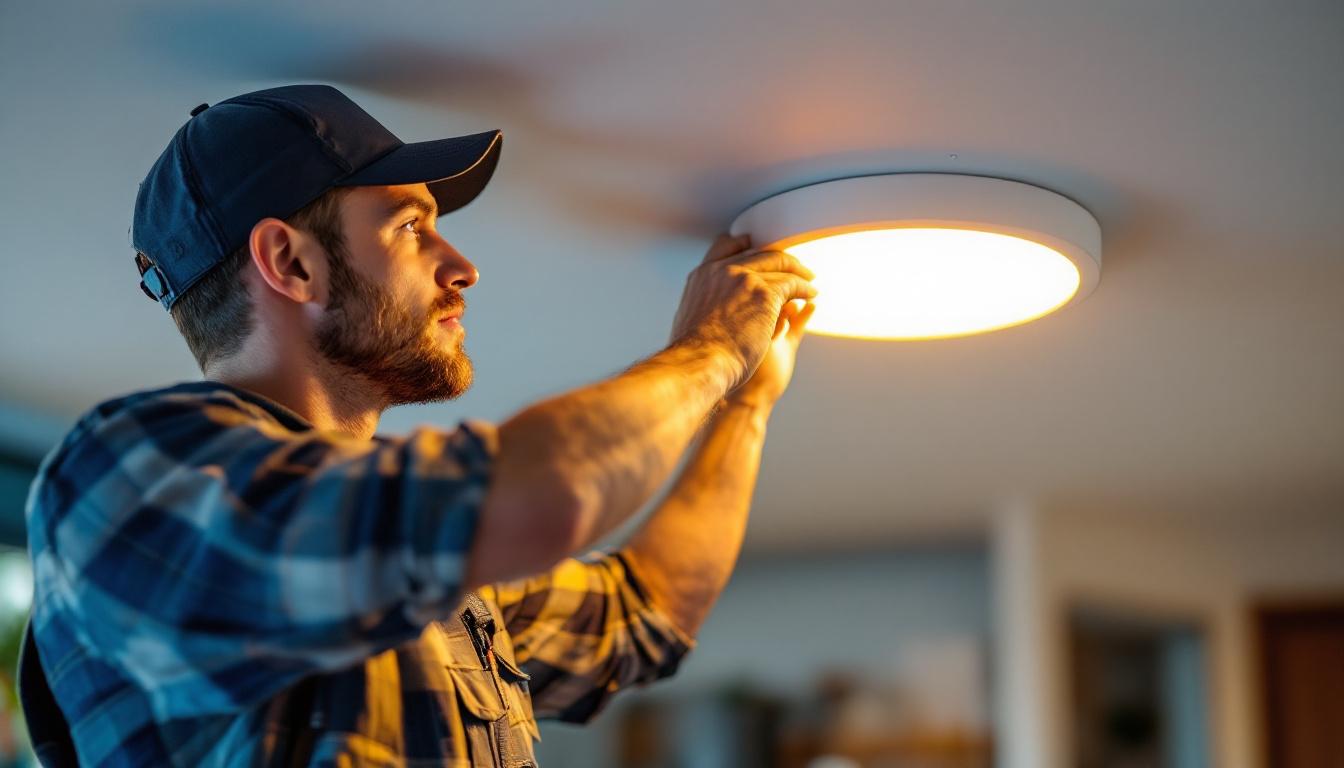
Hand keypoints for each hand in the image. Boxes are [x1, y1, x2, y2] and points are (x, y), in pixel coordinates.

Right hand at [668, 233, 816, 390]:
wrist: (701, 364)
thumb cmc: (695, 355)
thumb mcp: (688, 319)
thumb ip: (702, 305)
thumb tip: (705, 310)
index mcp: (703, 276)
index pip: (726, 246)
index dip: (745, 244)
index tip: (757, 246)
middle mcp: (722, 270)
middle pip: (758, 253)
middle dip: (778, 259)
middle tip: (793, 267)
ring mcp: (744, 279)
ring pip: (779, 264)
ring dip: (797, 272)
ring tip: (808, 281)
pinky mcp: (765, 294)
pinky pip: (792, 284)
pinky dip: (804, 288)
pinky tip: (811, 294)